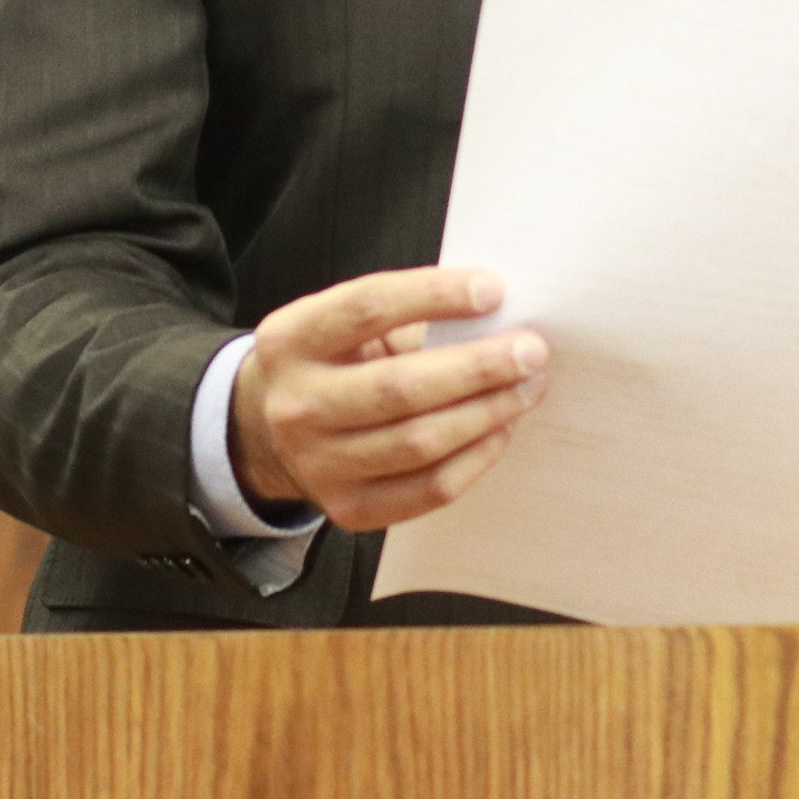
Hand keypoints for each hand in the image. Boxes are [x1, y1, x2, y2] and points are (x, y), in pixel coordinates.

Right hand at [229, 265, 550, 532]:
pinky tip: (500, 428)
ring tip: (527, 387)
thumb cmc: (330, 361)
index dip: (435, 296)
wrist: (266, 431)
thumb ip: (405, 315)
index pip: (368, 308)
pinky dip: (476, 458)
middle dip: (479, 367)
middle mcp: (297, 404)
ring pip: (420, 442)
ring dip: (487, 412)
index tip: (494, 289)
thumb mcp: (341, 324)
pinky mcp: (348, 509)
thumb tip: (497, 313)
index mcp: (291, 340)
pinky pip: (428, 489)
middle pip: (401, 387)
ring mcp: (318, 464)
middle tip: (532, 350)